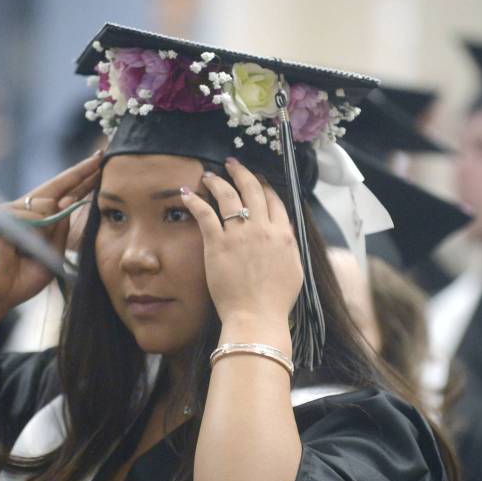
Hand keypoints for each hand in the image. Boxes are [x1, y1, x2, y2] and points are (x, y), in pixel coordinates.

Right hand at [0, 152, 100, 308]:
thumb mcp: (52, 252)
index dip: (81, 180)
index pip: (63, 195)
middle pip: (57, 188)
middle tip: (100, 157)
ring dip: (50, 225)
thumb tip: (68, 200)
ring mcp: (11, 210)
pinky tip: (27, 244)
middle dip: (80, 173)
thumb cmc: (23, 278)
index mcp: (37, 218)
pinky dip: (38, 229)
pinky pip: (33, 216)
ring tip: (34, 248)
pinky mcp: (2, 216)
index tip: (99, 164)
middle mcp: (24, 209)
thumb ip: (60, 228)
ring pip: (47, 204)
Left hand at [179, 157, 302, 326]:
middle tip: (233, 164)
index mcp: (283, 235)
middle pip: (253, 190)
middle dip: (242, 173)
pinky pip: (205, 213)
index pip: (274, 200)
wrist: (257, 316)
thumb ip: (288, 248)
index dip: (264, 186)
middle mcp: (263, 229)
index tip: (257, 180)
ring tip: (209, 174)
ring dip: (218, 181)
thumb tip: (285, 235)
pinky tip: (187, 193)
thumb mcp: (294, 270)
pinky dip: (195, 200)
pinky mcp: (217, 244)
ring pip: (229, 196)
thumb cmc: (275, 301)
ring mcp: (240, 235)